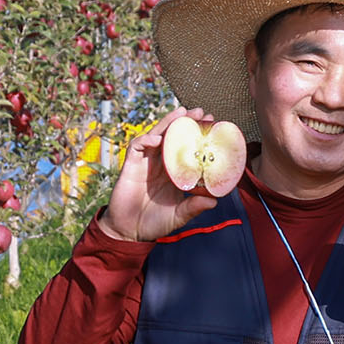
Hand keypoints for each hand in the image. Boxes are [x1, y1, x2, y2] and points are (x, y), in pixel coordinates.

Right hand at [97, 107, 225, 243]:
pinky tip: (157, 139)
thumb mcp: (179, 215)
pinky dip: (146, 140)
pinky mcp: (131, 166)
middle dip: (186, 123)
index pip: (186, 149)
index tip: (212, 128)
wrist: (129, 231)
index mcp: (173, 173)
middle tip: (201, 113)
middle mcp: (160, 164)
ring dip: (168, 123)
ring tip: (183, 113)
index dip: (197, 138)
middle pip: (172, 137)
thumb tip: (214, 201)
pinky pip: (137, 146)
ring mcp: (145, 163)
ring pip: (156, 135)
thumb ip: (193, 207)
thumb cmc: (155, 222)